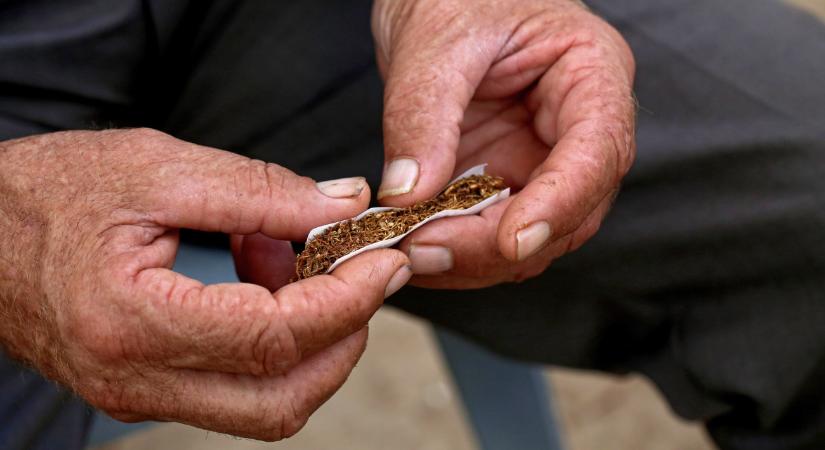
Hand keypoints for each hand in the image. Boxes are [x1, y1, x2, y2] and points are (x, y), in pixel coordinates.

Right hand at [0, 129, 410, 439]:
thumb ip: (261, 191)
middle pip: (281, 400)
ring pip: (266, 406)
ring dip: (311, 343)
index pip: (276, 339)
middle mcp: (136, 380)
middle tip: (361, 275)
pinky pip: (237, 389)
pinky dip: (275, 345)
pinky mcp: (149, 390)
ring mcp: (142, 396)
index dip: (348, 301)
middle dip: (343, 339)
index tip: (384, 262)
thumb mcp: (158, 168)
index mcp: (132, 322)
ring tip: (293, 265)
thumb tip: (344, 206)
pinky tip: (263, 284)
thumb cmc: (50, 195)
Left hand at [373, 0, 635, 287]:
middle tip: (426, 250)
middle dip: (500, 244)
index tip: (511, 242)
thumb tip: (408, 196)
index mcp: (591, 74)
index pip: (597, 153)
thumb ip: (423, 116)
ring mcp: (542, 161)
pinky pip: (492, 233)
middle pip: (570, 212)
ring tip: (410, 253)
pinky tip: (414, 248)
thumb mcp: (436, 41)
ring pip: (533, 237)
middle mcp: (578, 129)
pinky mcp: (505, 182)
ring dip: (474, 258)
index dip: (559, 204)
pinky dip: (456, 250)